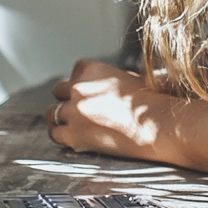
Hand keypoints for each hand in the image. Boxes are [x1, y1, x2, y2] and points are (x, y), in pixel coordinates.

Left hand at [47, 59, 174, 162]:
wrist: (155, 124)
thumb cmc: (149, 100)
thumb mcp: (127, 77)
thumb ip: (107, 80)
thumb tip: (103, 87)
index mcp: (92, 69)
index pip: (76, 69)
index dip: (82, 80)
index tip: (88, 90)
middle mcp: (79, 87)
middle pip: (59, 90)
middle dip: (68, 98)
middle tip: (79, 109)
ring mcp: (74, 111)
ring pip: (52, 112)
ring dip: (60, 117)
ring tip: (72, 125)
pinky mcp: (73, 134)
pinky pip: (55, 133)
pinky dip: (61, 136)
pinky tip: (71, 138)